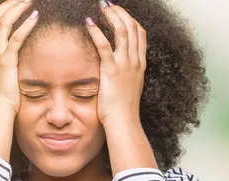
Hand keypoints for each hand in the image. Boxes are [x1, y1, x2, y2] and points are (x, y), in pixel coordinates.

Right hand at [0, 0, 38, 117]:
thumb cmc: (1, 100)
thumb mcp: (0, 79)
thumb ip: (5, 67)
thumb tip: (14, 63)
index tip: (12, 3)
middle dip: (8, 4)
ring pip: (2, 23)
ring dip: (16, 8)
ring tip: (29, 1)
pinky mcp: (5, 62)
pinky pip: (15, 38)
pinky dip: (25, 25)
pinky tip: (35, 17)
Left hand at [85, 2, 146, 124]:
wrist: (123, 120)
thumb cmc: (124, 108)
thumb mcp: (130, 86)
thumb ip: (127, 73)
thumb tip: (119, 67)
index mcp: (140, 64)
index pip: (140, 33)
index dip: (130, 19)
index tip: (119, 12)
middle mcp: (135, 61)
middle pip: (132, 27)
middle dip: (120, 12)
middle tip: (107, 4)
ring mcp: (125, 64)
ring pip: (122, 31)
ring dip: (111, 16)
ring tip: (100, 7)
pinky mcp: (111, 70)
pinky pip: (104, 45)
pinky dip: (96, 32)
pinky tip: (88, 23)